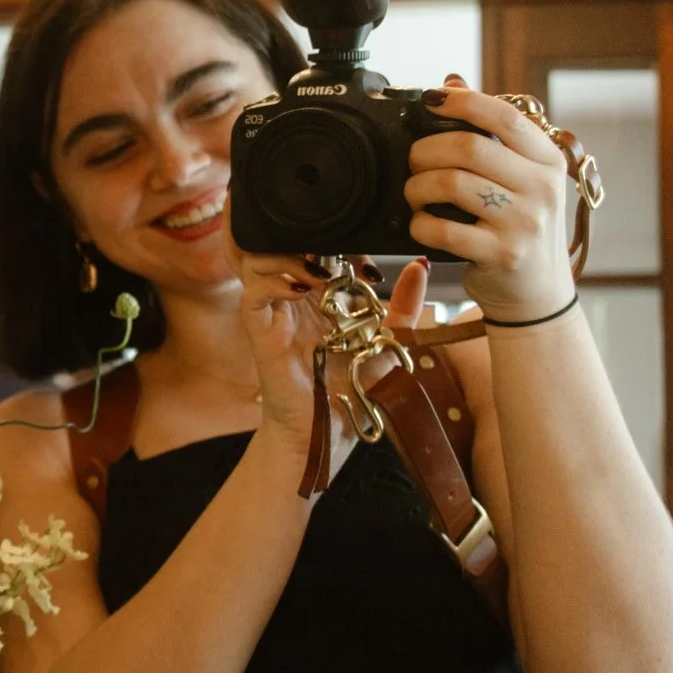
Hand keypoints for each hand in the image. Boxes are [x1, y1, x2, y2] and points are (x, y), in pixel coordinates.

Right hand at [232, 245, 436, 446]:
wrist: (327, 431)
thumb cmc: (352, 391)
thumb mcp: (388, 341)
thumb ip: (404, 305)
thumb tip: (420, 266)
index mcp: (322, 297)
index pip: (319, 248)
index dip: (339, 243)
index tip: (366, 263)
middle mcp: (296, 300)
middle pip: (286, 245)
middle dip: (311, 242)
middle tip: (341, 260)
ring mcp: (276, 315)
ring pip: (261, 261)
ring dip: (288, 257)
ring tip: (318, 274)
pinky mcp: (262, 333)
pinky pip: (252, 293)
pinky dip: (272, 282)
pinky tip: (301, 291)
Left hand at [405, 76, 574, 319]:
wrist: (537, 292)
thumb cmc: (522, 226)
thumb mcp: (521, 178)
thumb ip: (490, 133)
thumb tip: (452, 83)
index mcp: (548, 160)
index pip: (506, 117)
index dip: (463, 102)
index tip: (432, 99)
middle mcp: (542, 188)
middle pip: (469, 147)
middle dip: (426, 150)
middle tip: (414, 161)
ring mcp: (523, 223)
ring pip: (451, 184)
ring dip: (418, 187)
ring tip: (415, 194)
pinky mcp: (501, 254)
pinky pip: (443, 229)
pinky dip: (420, 224)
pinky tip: (422, 224)